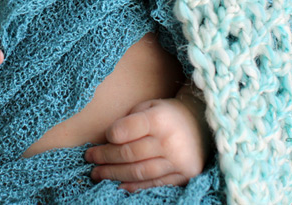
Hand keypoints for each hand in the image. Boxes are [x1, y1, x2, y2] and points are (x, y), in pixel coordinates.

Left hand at [85, 91, 212, 191]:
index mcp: (160, 118)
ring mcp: (178, 161)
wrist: (201, 124)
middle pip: (130, 154)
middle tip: (90, 158)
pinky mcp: (183, 175)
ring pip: (139, 172)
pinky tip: (118, 184)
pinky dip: (134, 186)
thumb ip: (130, 120)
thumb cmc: (167, 114)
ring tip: (97, 173)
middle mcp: (170, 141)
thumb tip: (108, 140)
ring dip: (114, 174)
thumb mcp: (149, 105)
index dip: (111, 135)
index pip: (128, 130)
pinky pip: (153, 183)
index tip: (103, 137)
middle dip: (105, 157)